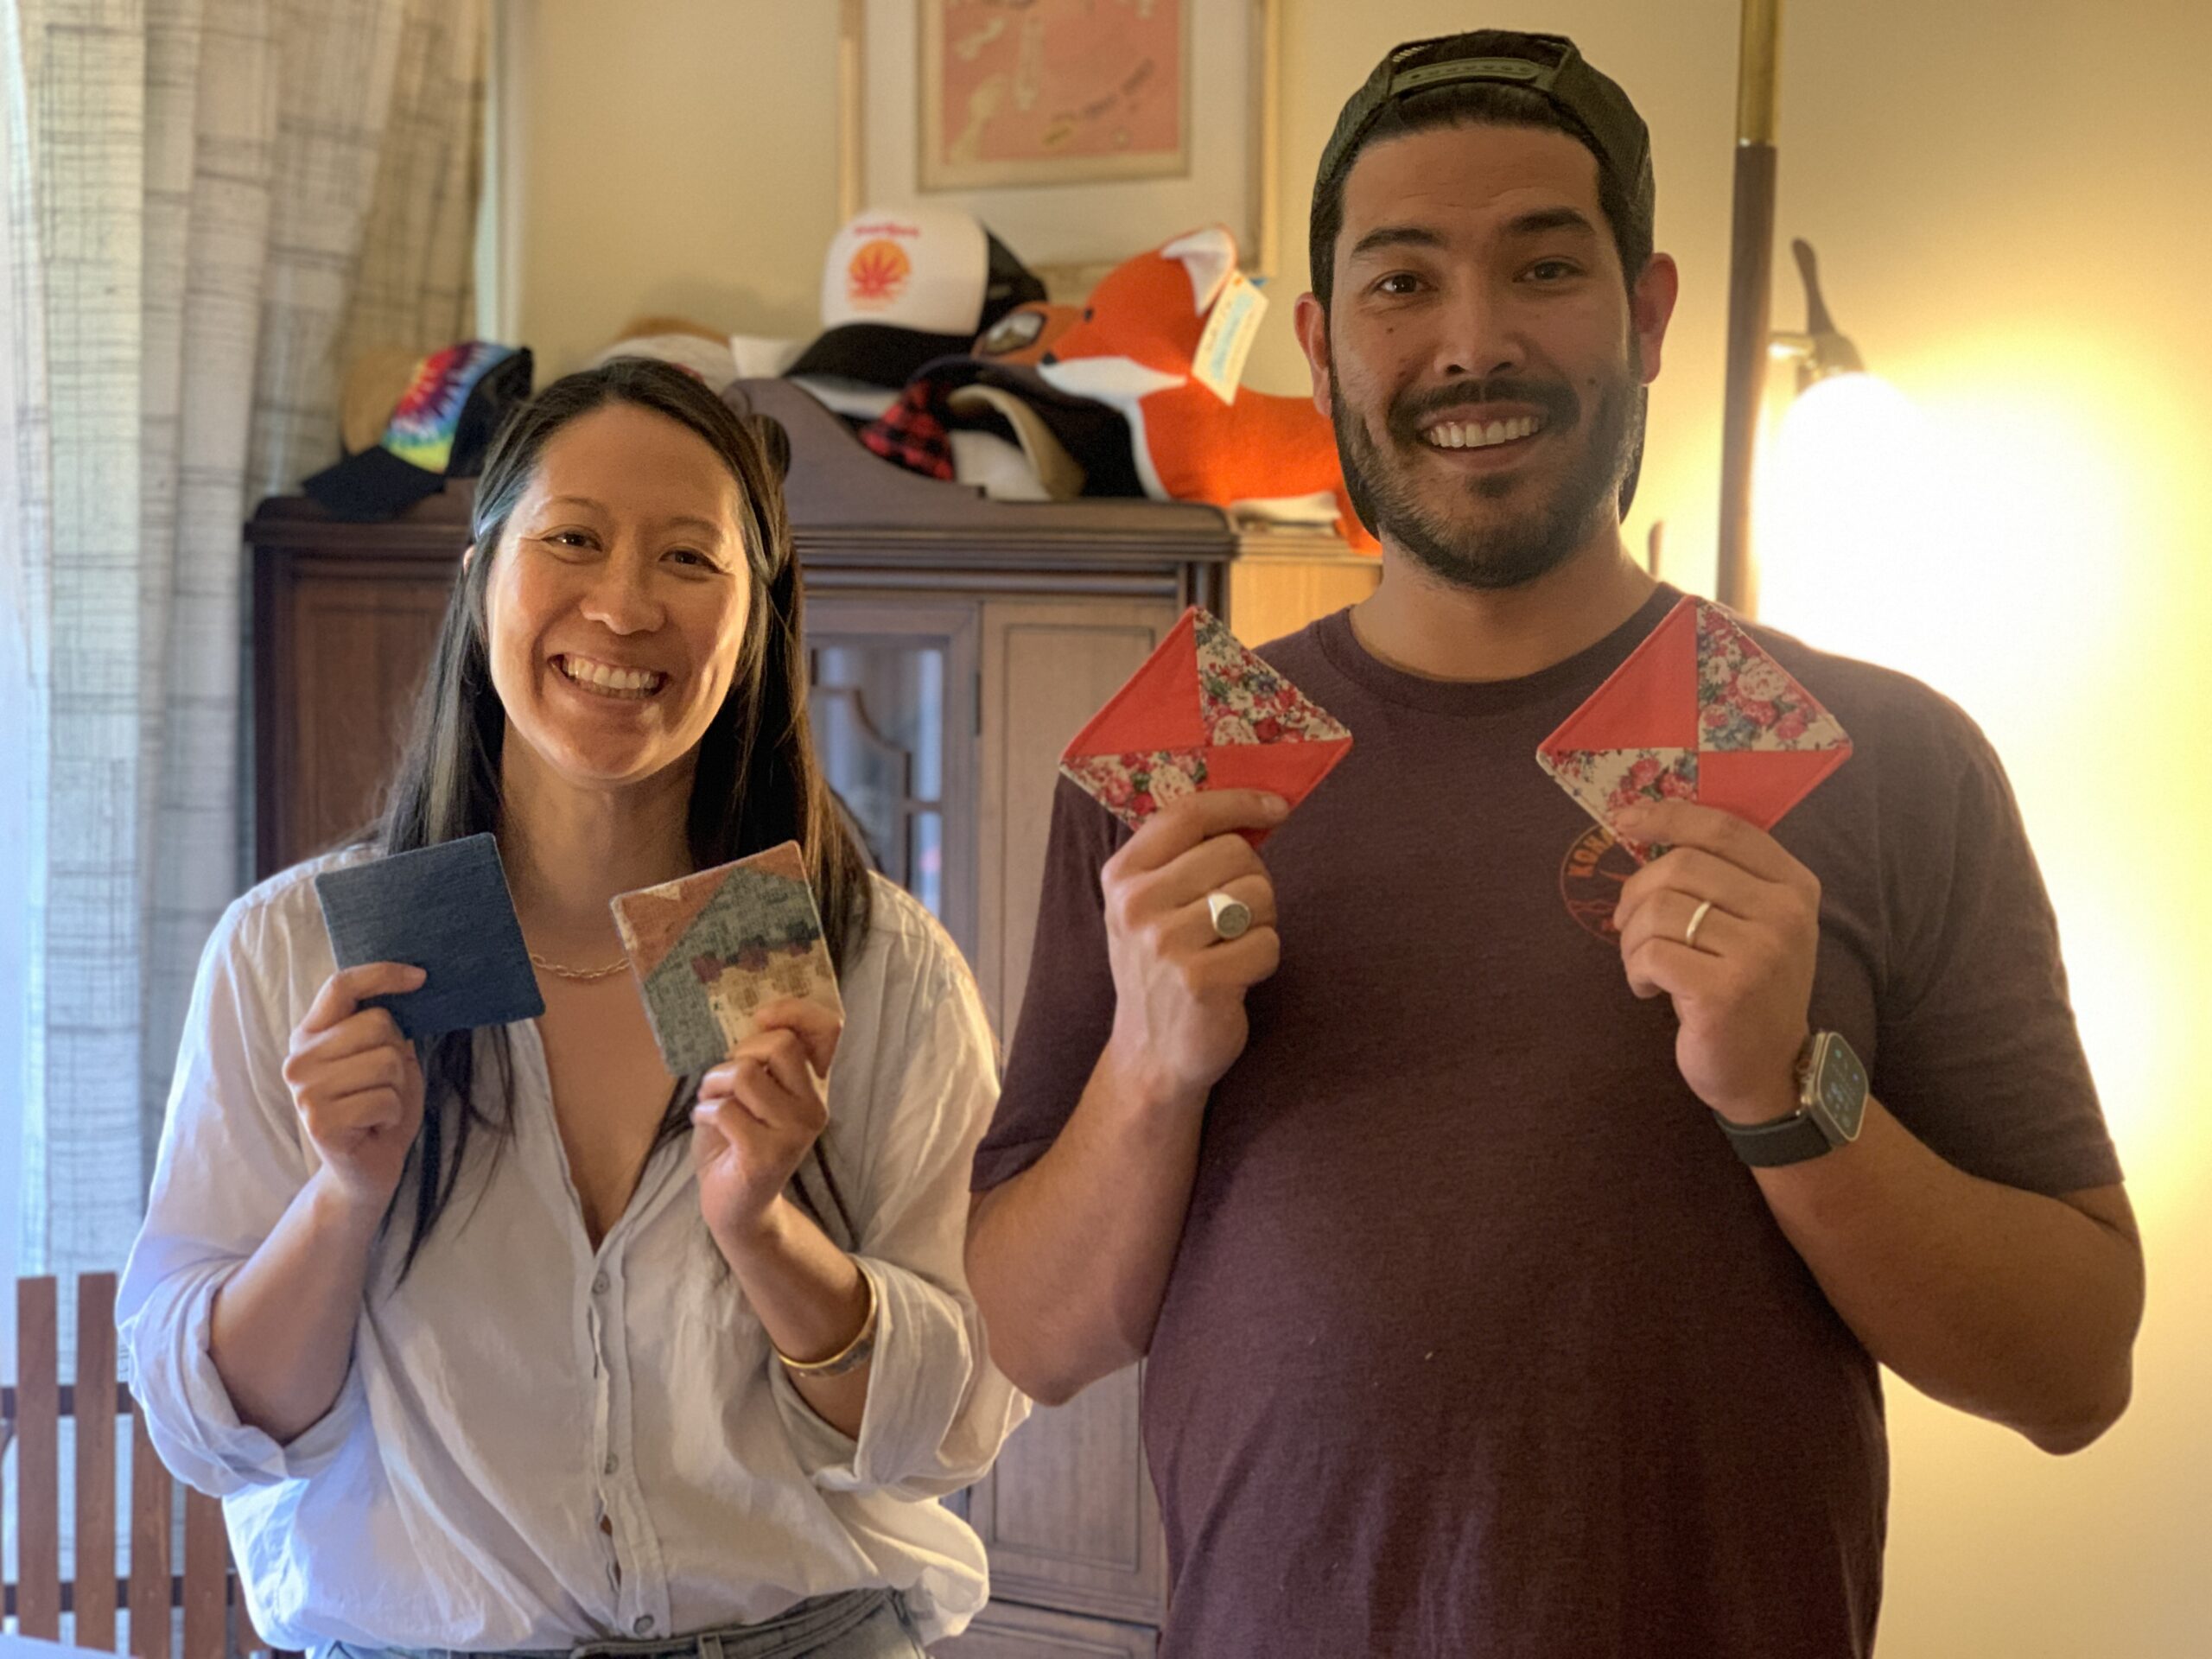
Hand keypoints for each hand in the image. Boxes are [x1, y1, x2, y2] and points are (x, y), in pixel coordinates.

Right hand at [283, 963, 428, 1211]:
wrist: (365, 1171)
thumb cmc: (380, 1110)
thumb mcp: (390, 1060)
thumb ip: (390, 1029)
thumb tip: (411, 985)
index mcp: (311, 1035)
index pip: (341, 986)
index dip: (383, 974)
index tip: (420, 977)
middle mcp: (299, 1059)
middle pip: (378, 1023)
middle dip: (398, 1055)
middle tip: (384, 1086)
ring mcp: (304, 1090)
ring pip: (387, 1061)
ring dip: (398, 1088)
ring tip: (379, 1108)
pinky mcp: (319, 1121)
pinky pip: (385, 1098)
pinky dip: (393, 1113)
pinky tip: (375, 1127)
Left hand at [694, 999, 842, 1255]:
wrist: (734, 1205)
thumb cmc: (737, 1141)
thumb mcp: (751, 1091)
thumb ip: (758, 1058)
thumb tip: (755, 1017)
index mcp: (814, 1085)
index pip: (829, 1030)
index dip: (796, 1010)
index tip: (762, 1016)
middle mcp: (814, 1106)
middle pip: (781, 1045)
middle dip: (739, 1053)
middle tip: (725, 1080)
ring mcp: (795, 1133)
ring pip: (746, 1075)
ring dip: (714, 1084)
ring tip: (711, 1103)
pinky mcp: (767, 1156)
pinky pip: (725, 1110)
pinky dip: (704, 1112)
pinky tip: (707, 1125)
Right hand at [1098, 789, 1287, 1108]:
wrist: (1151, 1054)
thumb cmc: (1163, 967)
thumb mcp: (1149, 905)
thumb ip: (1184, 856)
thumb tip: (1257, 805)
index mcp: (1121, 876)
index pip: (1187, 814)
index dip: (1239, 802)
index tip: (1276, 807)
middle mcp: (1136, 905)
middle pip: (1236, 852)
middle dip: (1253, 880)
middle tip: (1235, 916)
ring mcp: (1165, 944)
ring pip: (1258, 895)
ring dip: (1261, 922)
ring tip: (1231, 947)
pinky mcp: (1200, 981)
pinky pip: (1268, 942)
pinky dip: (1264, 959)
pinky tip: (1237, 976)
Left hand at [1611, 801, 1817, 1124]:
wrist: (1768, 1071)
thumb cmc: (1746, 990)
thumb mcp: (1751, 925)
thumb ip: (1719, 877)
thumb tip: (1644, 822)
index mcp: (1794, 886)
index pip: (1724, 829)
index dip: (1667, 816)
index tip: (1624, 819)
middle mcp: (1785, 913)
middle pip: (1681, 865)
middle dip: (1636, 894)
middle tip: (1629, 928)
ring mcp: (1760, 953)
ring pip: (1659, 909)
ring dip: (1632, 939)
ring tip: (1643, 965)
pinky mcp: (1727, 990)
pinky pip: (1651, 953)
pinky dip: (1635, 969)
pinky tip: (1649, 989)